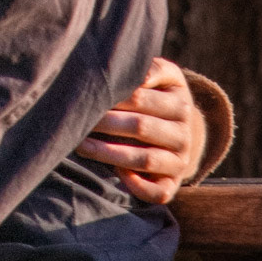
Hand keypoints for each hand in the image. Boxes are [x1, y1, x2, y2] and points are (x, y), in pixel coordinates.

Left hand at [77, 56, 206, 204]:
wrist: (179, 130)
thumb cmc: (158, 96)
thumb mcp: (164, 76)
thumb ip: (152, 69)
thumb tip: (139, 75)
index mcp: (180, 103)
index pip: (141, 98)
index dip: (112, 97)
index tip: (88, 95)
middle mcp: (184, 134)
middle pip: (141, 127)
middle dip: (105, 123)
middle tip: (77, 119)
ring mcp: (180, 161)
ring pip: (146, 160)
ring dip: (110, 153)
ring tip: (80, 145)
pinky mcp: (173, 183)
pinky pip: (159, 192)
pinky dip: (138, 185)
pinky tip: (117, 173)